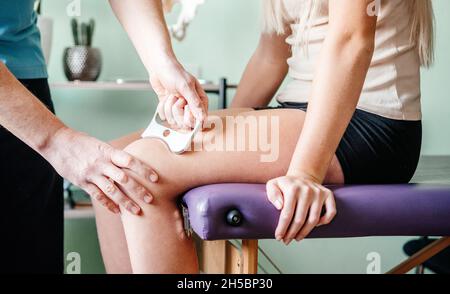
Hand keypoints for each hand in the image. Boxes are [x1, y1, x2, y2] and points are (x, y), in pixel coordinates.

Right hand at [43, 127, 158, 214]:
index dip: (144, 169)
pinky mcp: (82, 182)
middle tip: (150, 199)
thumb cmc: (81, 142)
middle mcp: (101, 163)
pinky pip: (97, 196)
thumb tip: (131, 162)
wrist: (57, 142)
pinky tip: (117, 212)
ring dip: (125, 202)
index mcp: (108, 151)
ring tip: (137, 211)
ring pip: (111, 191)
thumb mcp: (100, 144)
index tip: (155, 178)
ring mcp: (91, 173)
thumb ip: (114, 155)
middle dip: (138, 190)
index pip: (130, 161)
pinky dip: (108, 205)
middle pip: (123, 179)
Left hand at [150, 60, 207, 128]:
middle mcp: (191, 107)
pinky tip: (165, 97)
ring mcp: (180, 109)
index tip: (185, 107)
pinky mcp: (169, 110)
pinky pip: (165, 117)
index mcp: (201, 101)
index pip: (200, 120)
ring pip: (173, 120)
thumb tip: (202, 118)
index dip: (191, 117)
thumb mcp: (186, 86)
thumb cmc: (174, 73)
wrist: (159, 68)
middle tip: (176, 97)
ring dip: (168, 106)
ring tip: (171, 94)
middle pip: (185, 122)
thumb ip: (195, 103)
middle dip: (177, 110)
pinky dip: (162, 106)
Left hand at [266, 174, 336, 243]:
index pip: (287, 214)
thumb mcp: (273, 184)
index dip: (282, 228)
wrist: (302, 176)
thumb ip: (272, 194)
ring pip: (313, 220)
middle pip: (300, 220)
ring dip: (305, 232)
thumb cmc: (286, 185)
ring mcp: (319, 193)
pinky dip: (324, 221)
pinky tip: (314, 226)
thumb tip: (279, 206)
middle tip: (286, 241)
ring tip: (297, 238)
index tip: (278, 237)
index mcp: (293, 189)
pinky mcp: (328, 194)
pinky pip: (330, 212)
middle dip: (291, 233)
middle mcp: (307, 191)